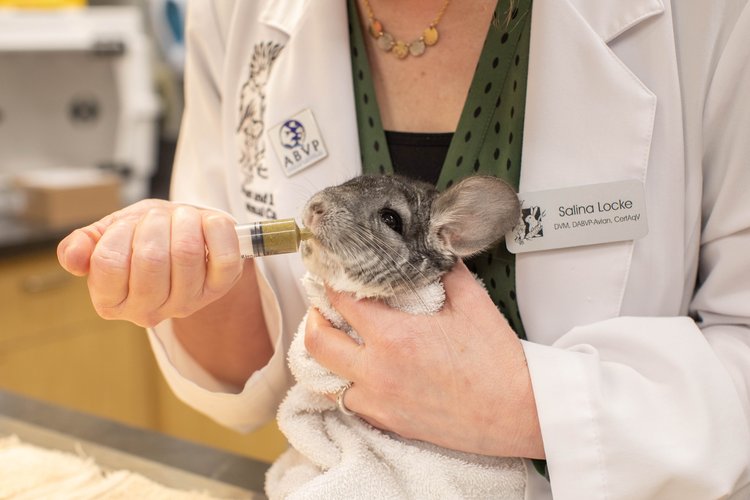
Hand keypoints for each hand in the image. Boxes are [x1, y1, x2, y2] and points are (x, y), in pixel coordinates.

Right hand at [57, 199, 241, 327]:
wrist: (184, 239)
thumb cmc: (143, 237)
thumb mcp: (107, 235)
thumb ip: (84, 244)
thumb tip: (72, 257)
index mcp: (112, 302)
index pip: (109, 264)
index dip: (118, 234)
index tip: (126, 226)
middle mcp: (149, 310)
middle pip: (151, 259)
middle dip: (153, 224)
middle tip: (156, 217)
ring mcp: (188, 301)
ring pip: (186, 253)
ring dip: (182, 220)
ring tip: (179, 216)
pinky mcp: (221, 287)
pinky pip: (224, 258)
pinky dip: (215, 229)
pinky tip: (206, 223)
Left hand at [305, 261, 544, 458]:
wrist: (517, 412)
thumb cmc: (497, 363)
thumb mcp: (472, 303)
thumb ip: (445, 271)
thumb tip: (434, 248)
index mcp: (396, 336)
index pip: (343, 301)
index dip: (330, 282)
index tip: (329, 274)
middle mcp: (379, 370)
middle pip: (318, 340)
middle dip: (313, 317)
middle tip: (322, 306)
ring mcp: (380, 400)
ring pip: (325, 377)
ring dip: (326, 354)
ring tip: (336, 339)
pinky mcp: (388, 422)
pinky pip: (348, 402)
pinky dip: (345, 384)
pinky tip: (358, 372)